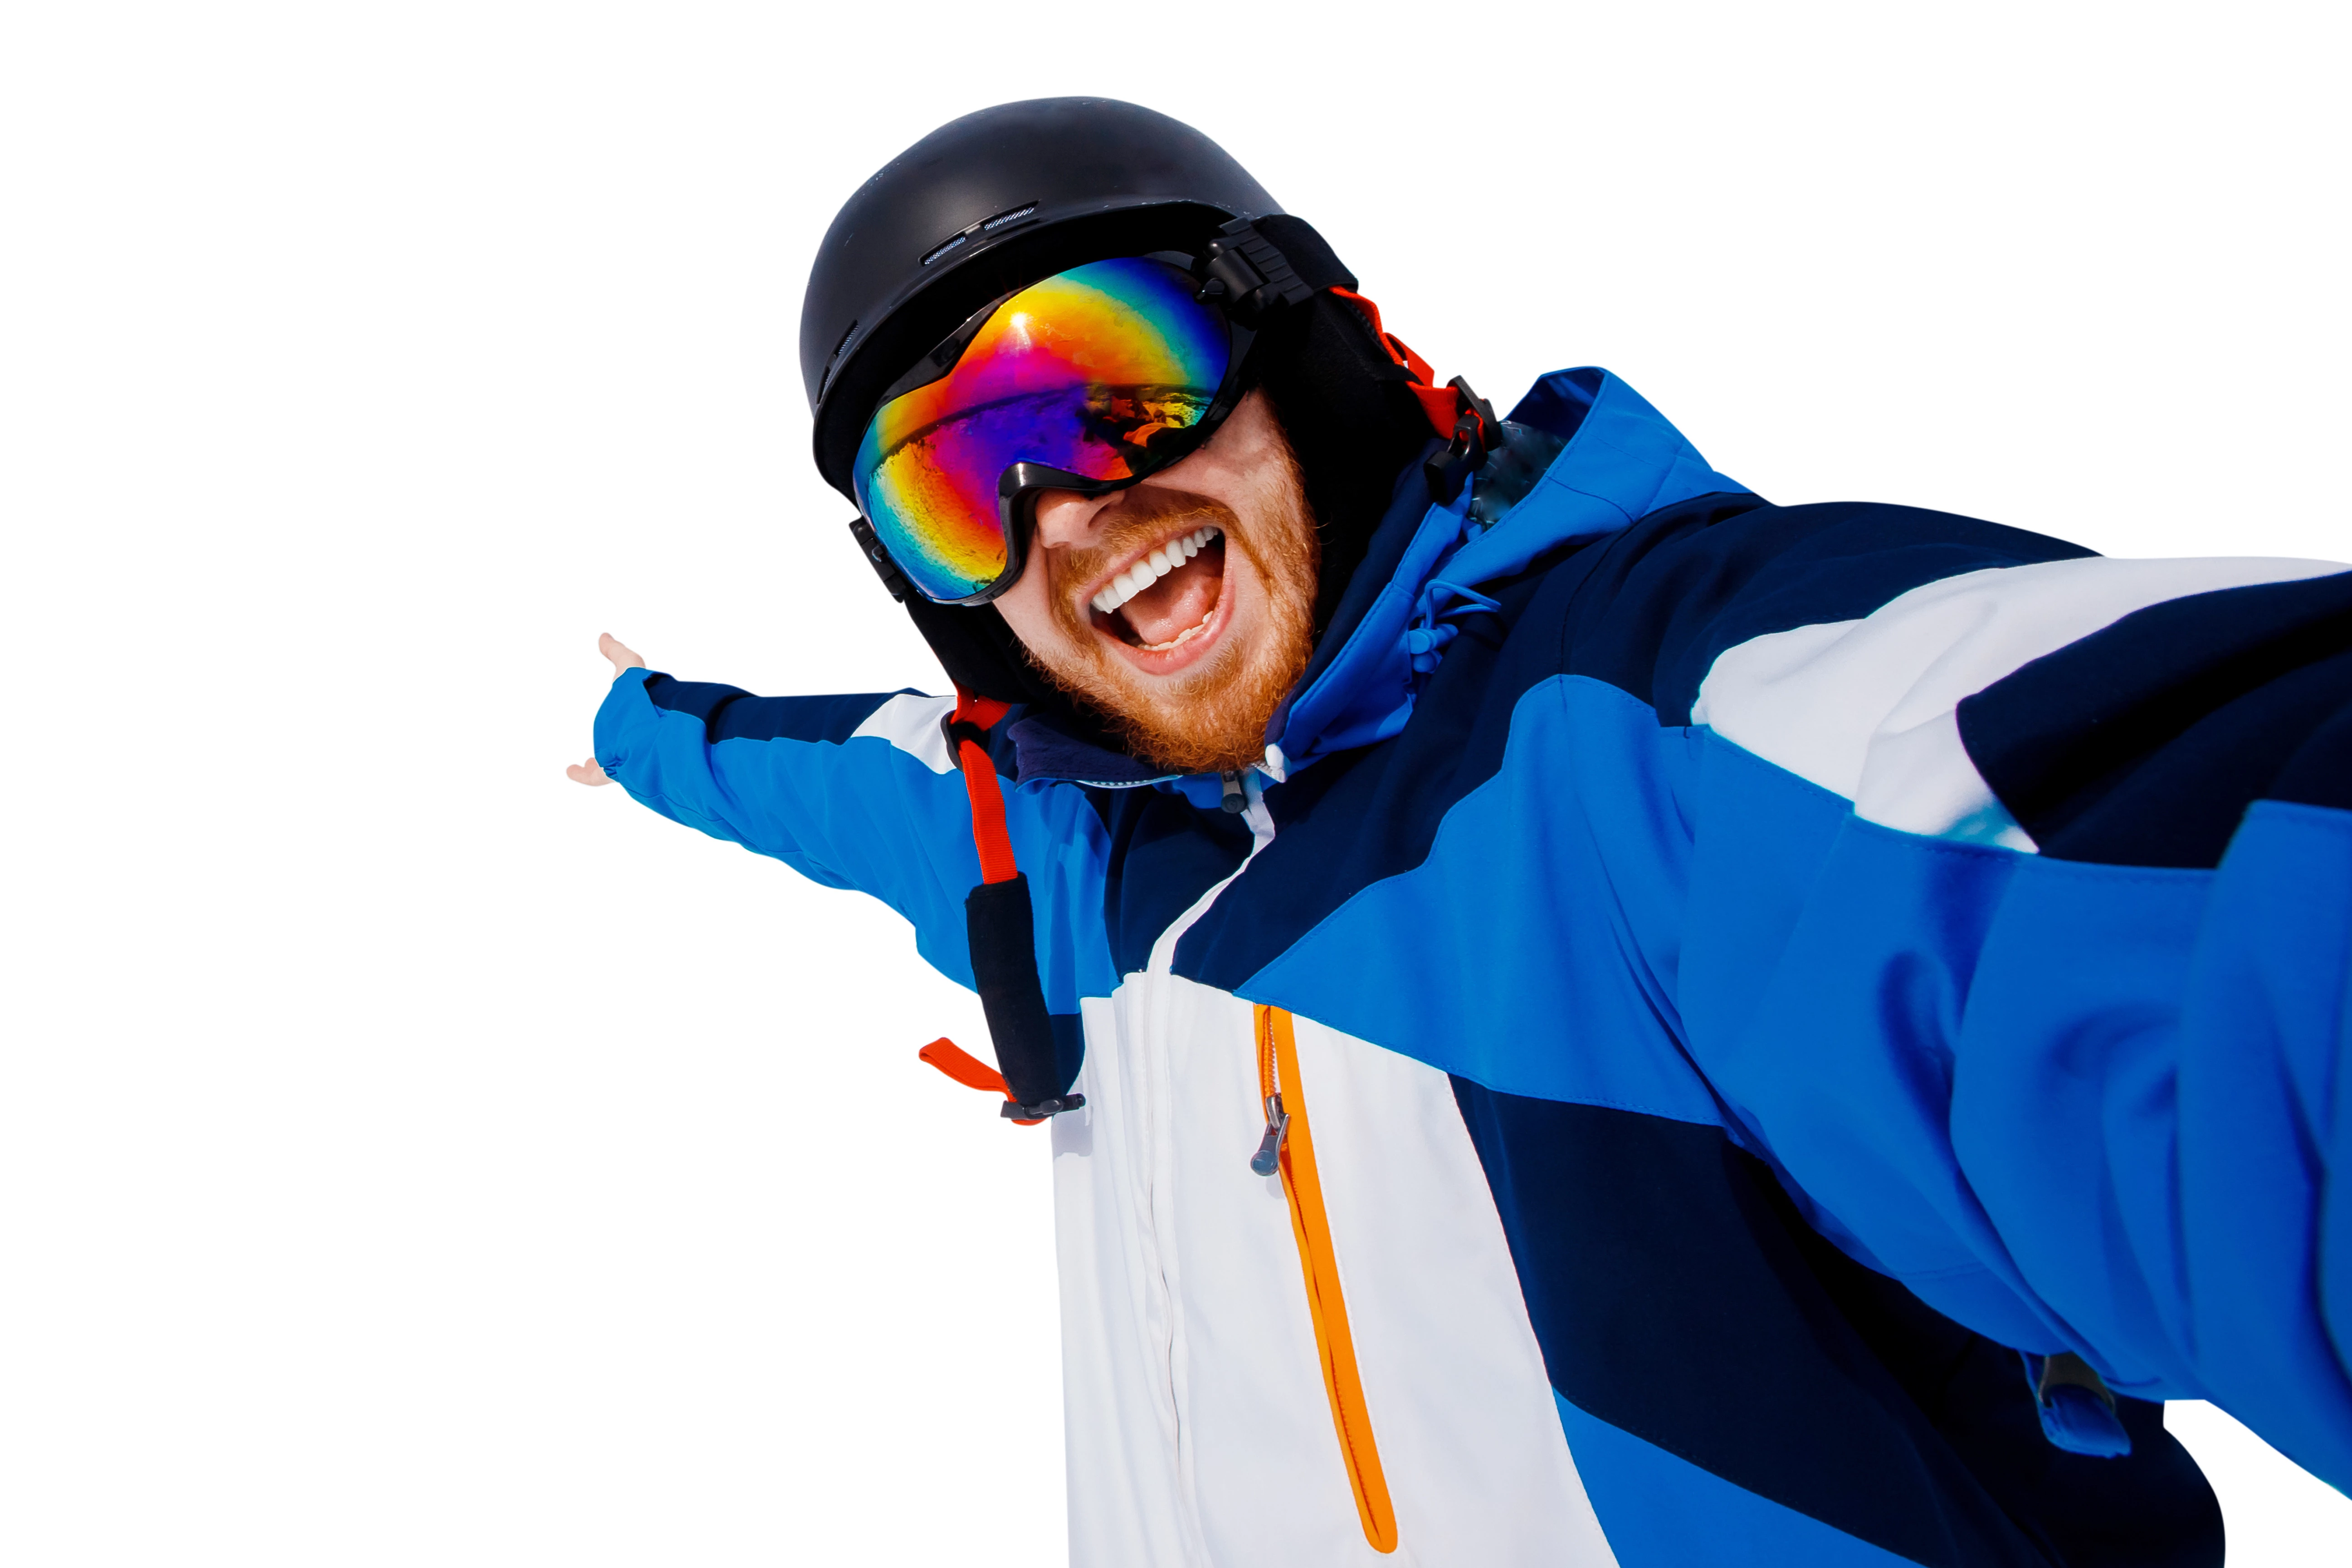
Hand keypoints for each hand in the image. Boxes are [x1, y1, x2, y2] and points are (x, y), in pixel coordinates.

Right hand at [568, 633, 645, 785]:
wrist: (654, 729)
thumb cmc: (645, 697)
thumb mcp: (630, 666)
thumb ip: (617, 652)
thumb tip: (603, 636)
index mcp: (639, 716)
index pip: (631, 718)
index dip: (623, 717)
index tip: (615, 717)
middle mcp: (636, 738)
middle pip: (625, 743)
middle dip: (615, 746)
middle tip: (605, 746)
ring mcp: (626, 757)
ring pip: (613, 763)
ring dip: (601, 763)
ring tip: (587, 763)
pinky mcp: (613, 771)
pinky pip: (596, 777)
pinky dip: (583, 775)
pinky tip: (570, 771)